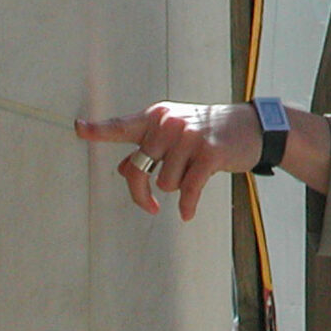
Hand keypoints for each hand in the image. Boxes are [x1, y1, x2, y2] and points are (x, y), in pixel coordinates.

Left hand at [74, 102, 259, 220]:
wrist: (252, 128)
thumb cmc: (210, 131)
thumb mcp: (177, 133)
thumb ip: (149, 149)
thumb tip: (123, 170)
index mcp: (156, 117)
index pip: (121, 127)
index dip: (98, 130)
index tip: (79, 128)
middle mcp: (168, 124)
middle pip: (139, 170)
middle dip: (142, 194)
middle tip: (150, 206)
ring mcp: (188, 137)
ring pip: (165, 183)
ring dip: (177, 188)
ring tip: (194, 176)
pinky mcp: (208, 154)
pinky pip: (188, 190)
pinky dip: (188, 206)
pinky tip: (187, 214)